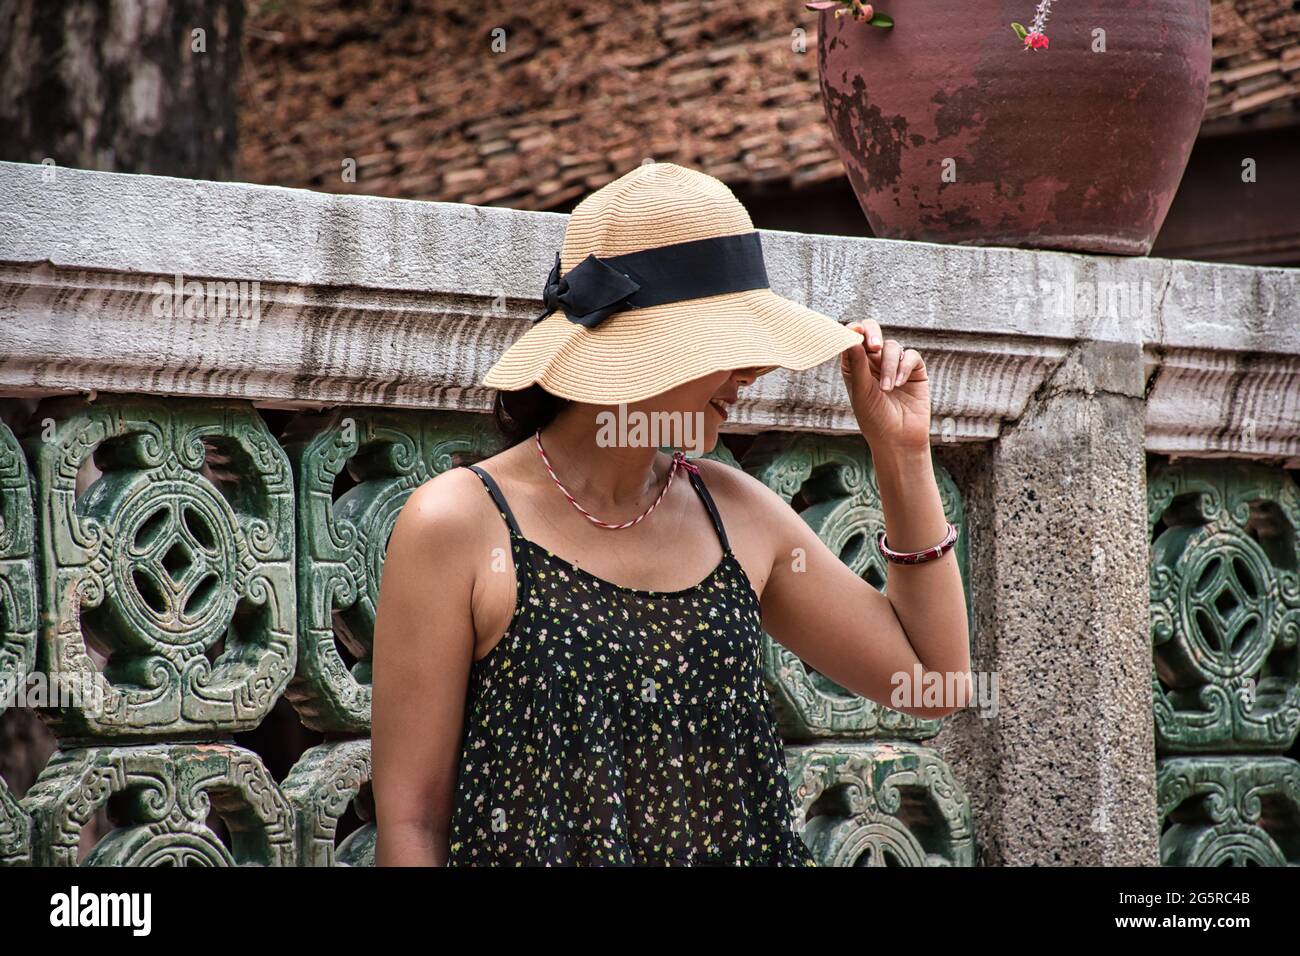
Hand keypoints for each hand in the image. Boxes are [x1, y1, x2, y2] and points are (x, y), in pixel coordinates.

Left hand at [840, 319, 930, 450]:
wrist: (898, 439)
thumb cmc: (874, 418)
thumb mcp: (861, 391)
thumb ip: (857, 364)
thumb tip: (851, 338)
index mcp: (854, 364)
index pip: (852, 339)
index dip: (853, 331)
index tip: (855, 332)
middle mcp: (873, 361)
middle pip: (872, 332)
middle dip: (873, 335)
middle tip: (874, 347)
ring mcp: (894, 364)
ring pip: (892, 347)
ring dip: (889, 366)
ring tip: (887, 389)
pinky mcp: (914, 370)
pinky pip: (910, 356)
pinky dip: (904, 368)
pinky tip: (899, 384)